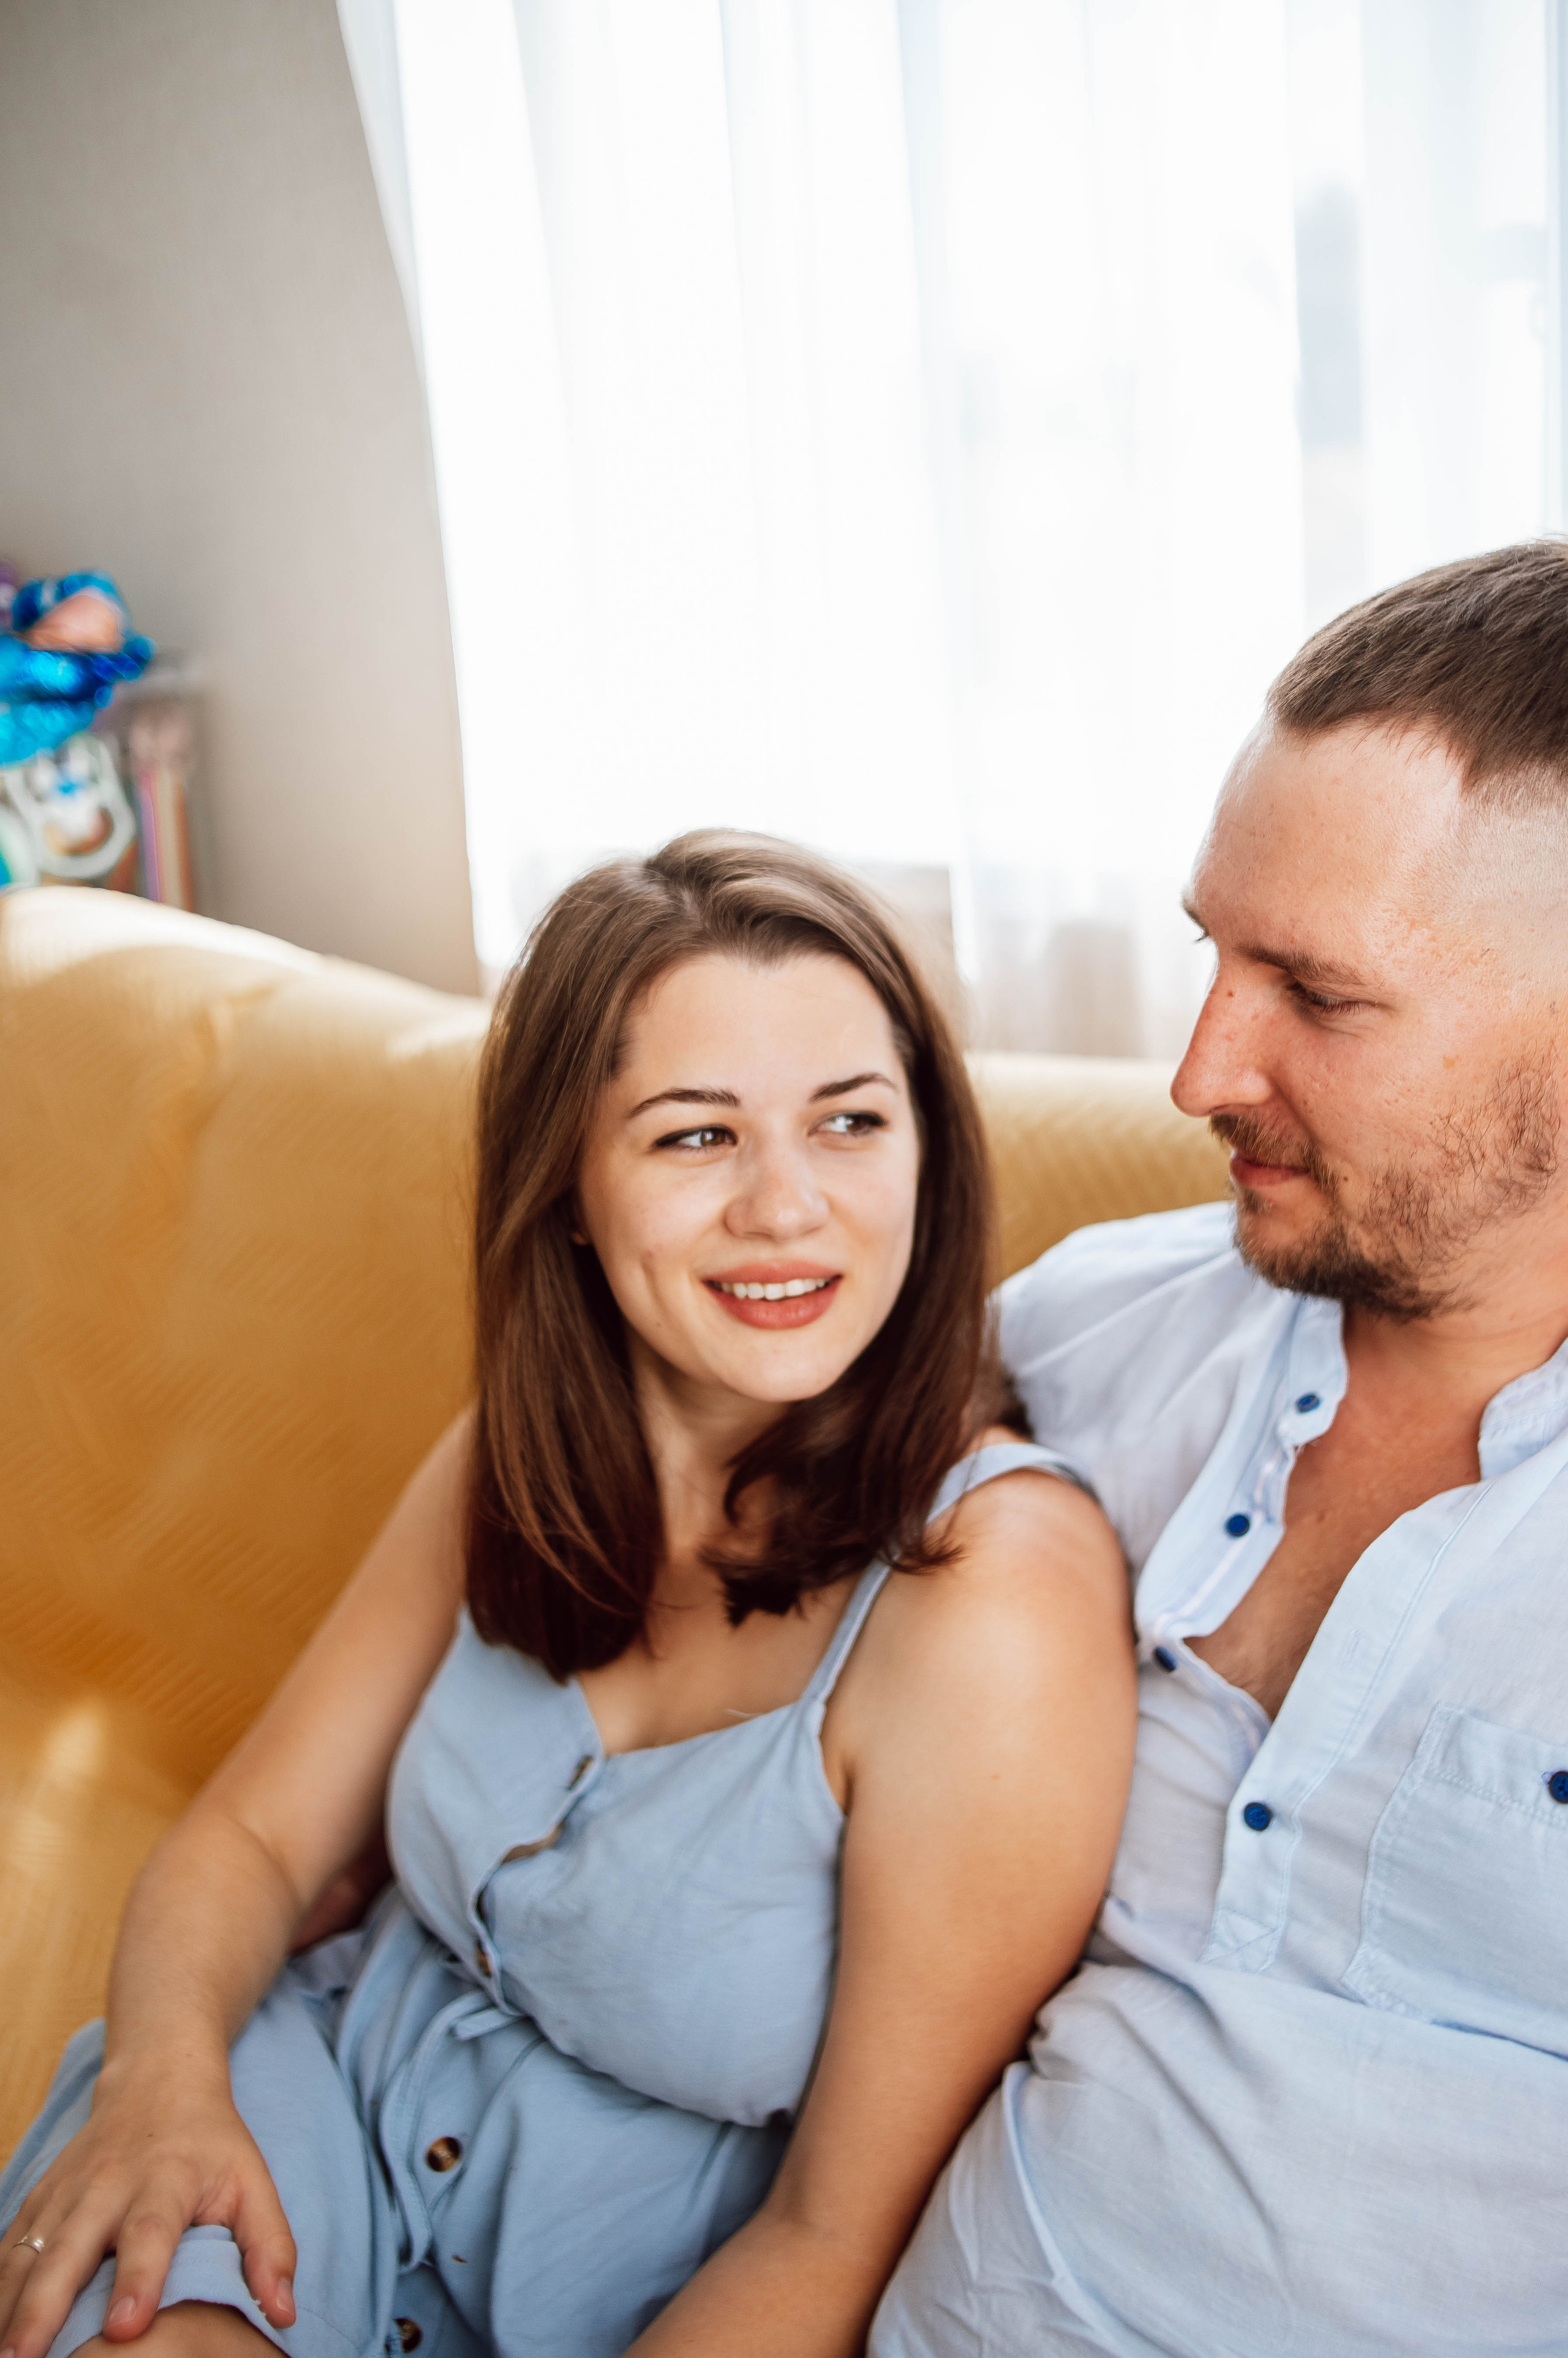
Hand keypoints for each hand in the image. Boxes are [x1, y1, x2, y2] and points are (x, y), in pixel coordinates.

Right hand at [0, 2063, 295, 2357]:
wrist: (157, 2077)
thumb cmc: (211, 2142)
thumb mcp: (252, 2181)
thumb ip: (270, 2246)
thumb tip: (285, 2313)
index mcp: (166, 2180)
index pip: (149, 2232)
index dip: (138, 2279)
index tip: (125, 2328)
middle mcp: (107, 2186)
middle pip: (70, 2250)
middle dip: (43, 2308)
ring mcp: (65, 2192)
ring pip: (27, 2252)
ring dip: (8, 2307)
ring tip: (4, 2357)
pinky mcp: (38, 2197)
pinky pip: (8, 2243)